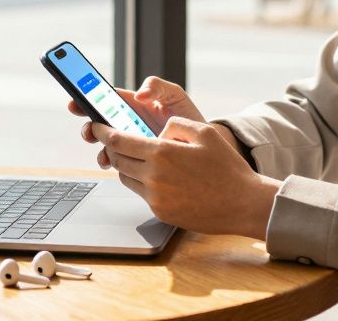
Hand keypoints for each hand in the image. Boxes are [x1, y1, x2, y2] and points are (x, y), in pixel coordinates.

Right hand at [67, 76, 203, 155]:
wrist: (204, 144)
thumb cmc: (187, 116)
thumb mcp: (174, 94)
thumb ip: (156, 86)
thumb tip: (140, 94)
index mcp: (131, 104)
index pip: (104, 99)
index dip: (86, 98)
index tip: (75, 101)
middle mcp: (127, 123)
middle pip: (99, 123)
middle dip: (89, 126)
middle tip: (90, 130)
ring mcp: (131, 142)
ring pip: (105, 144)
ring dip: (99, 147)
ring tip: (105, 150)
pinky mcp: (137, 159)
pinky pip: (118, 161)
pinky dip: (111, 162)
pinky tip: (114, 162)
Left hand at [93, 118, 280, 238]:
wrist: (242, 203)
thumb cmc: (227, 167)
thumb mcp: (204, 131)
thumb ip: (175, 125)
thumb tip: (158, 131)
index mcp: (161, 153)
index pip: (118, 140)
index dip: (103, 132)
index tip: (95, 126)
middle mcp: (153, 176)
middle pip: (117, 159)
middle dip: (111, 148)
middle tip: (112, 140)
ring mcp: (155, 197)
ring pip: (126, 177)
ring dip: (126, 165)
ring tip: (138, 157)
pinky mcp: (160, 212)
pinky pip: (141, 193)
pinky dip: (142, 182)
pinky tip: (157, 176)